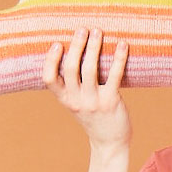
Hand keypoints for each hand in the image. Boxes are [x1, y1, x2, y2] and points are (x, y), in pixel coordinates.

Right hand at [43, 26, 131, 149]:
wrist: (110, 142)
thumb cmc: (94, 118)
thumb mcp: (77, 104)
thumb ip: (72, 86)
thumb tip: (73, 53)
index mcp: (65, 99)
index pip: (48, 78)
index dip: (50, 60)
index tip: (57, 43)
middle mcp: (76, 101)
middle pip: (70, 68)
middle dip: (76, 46)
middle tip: (82, 29)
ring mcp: (93, 101)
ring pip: (89, 69)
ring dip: (93, 47)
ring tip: (97, 32)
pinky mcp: (111, 101)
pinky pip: (113, 75)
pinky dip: (118, 58)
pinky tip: (122, 45)